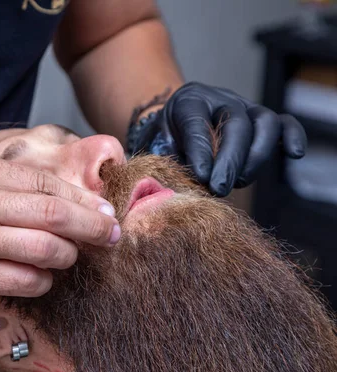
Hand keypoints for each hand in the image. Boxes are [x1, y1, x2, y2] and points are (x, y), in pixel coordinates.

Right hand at [0, 153, 118, 301]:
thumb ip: (1, 180)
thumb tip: (55, 194)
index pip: (47, 183)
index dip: (83, 199)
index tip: (104, 210)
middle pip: (55, 213)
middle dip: (93, 226)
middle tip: (112, 234)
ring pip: (45, 248)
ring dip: (67, 256)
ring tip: (69, 257)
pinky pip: (23, 280)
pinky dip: (42, 281)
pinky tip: (40, 278)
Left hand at [134, 82, 306, 196]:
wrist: (173, 124)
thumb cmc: (165, 140)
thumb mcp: (156, 148)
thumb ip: (166, 163)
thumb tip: (177, 192)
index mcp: (188, 102)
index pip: (197, 124)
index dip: (201, 152)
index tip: (203, 177)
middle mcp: (220, 100)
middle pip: (236, 125)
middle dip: (230, 161)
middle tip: (220, 188)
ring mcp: (245, 107)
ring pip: (264, 123)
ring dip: (256, 157)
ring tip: (240, 183)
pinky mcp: (260, 120)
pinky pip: (284, 123)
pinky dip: (293, 136)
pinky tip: (294, 154)